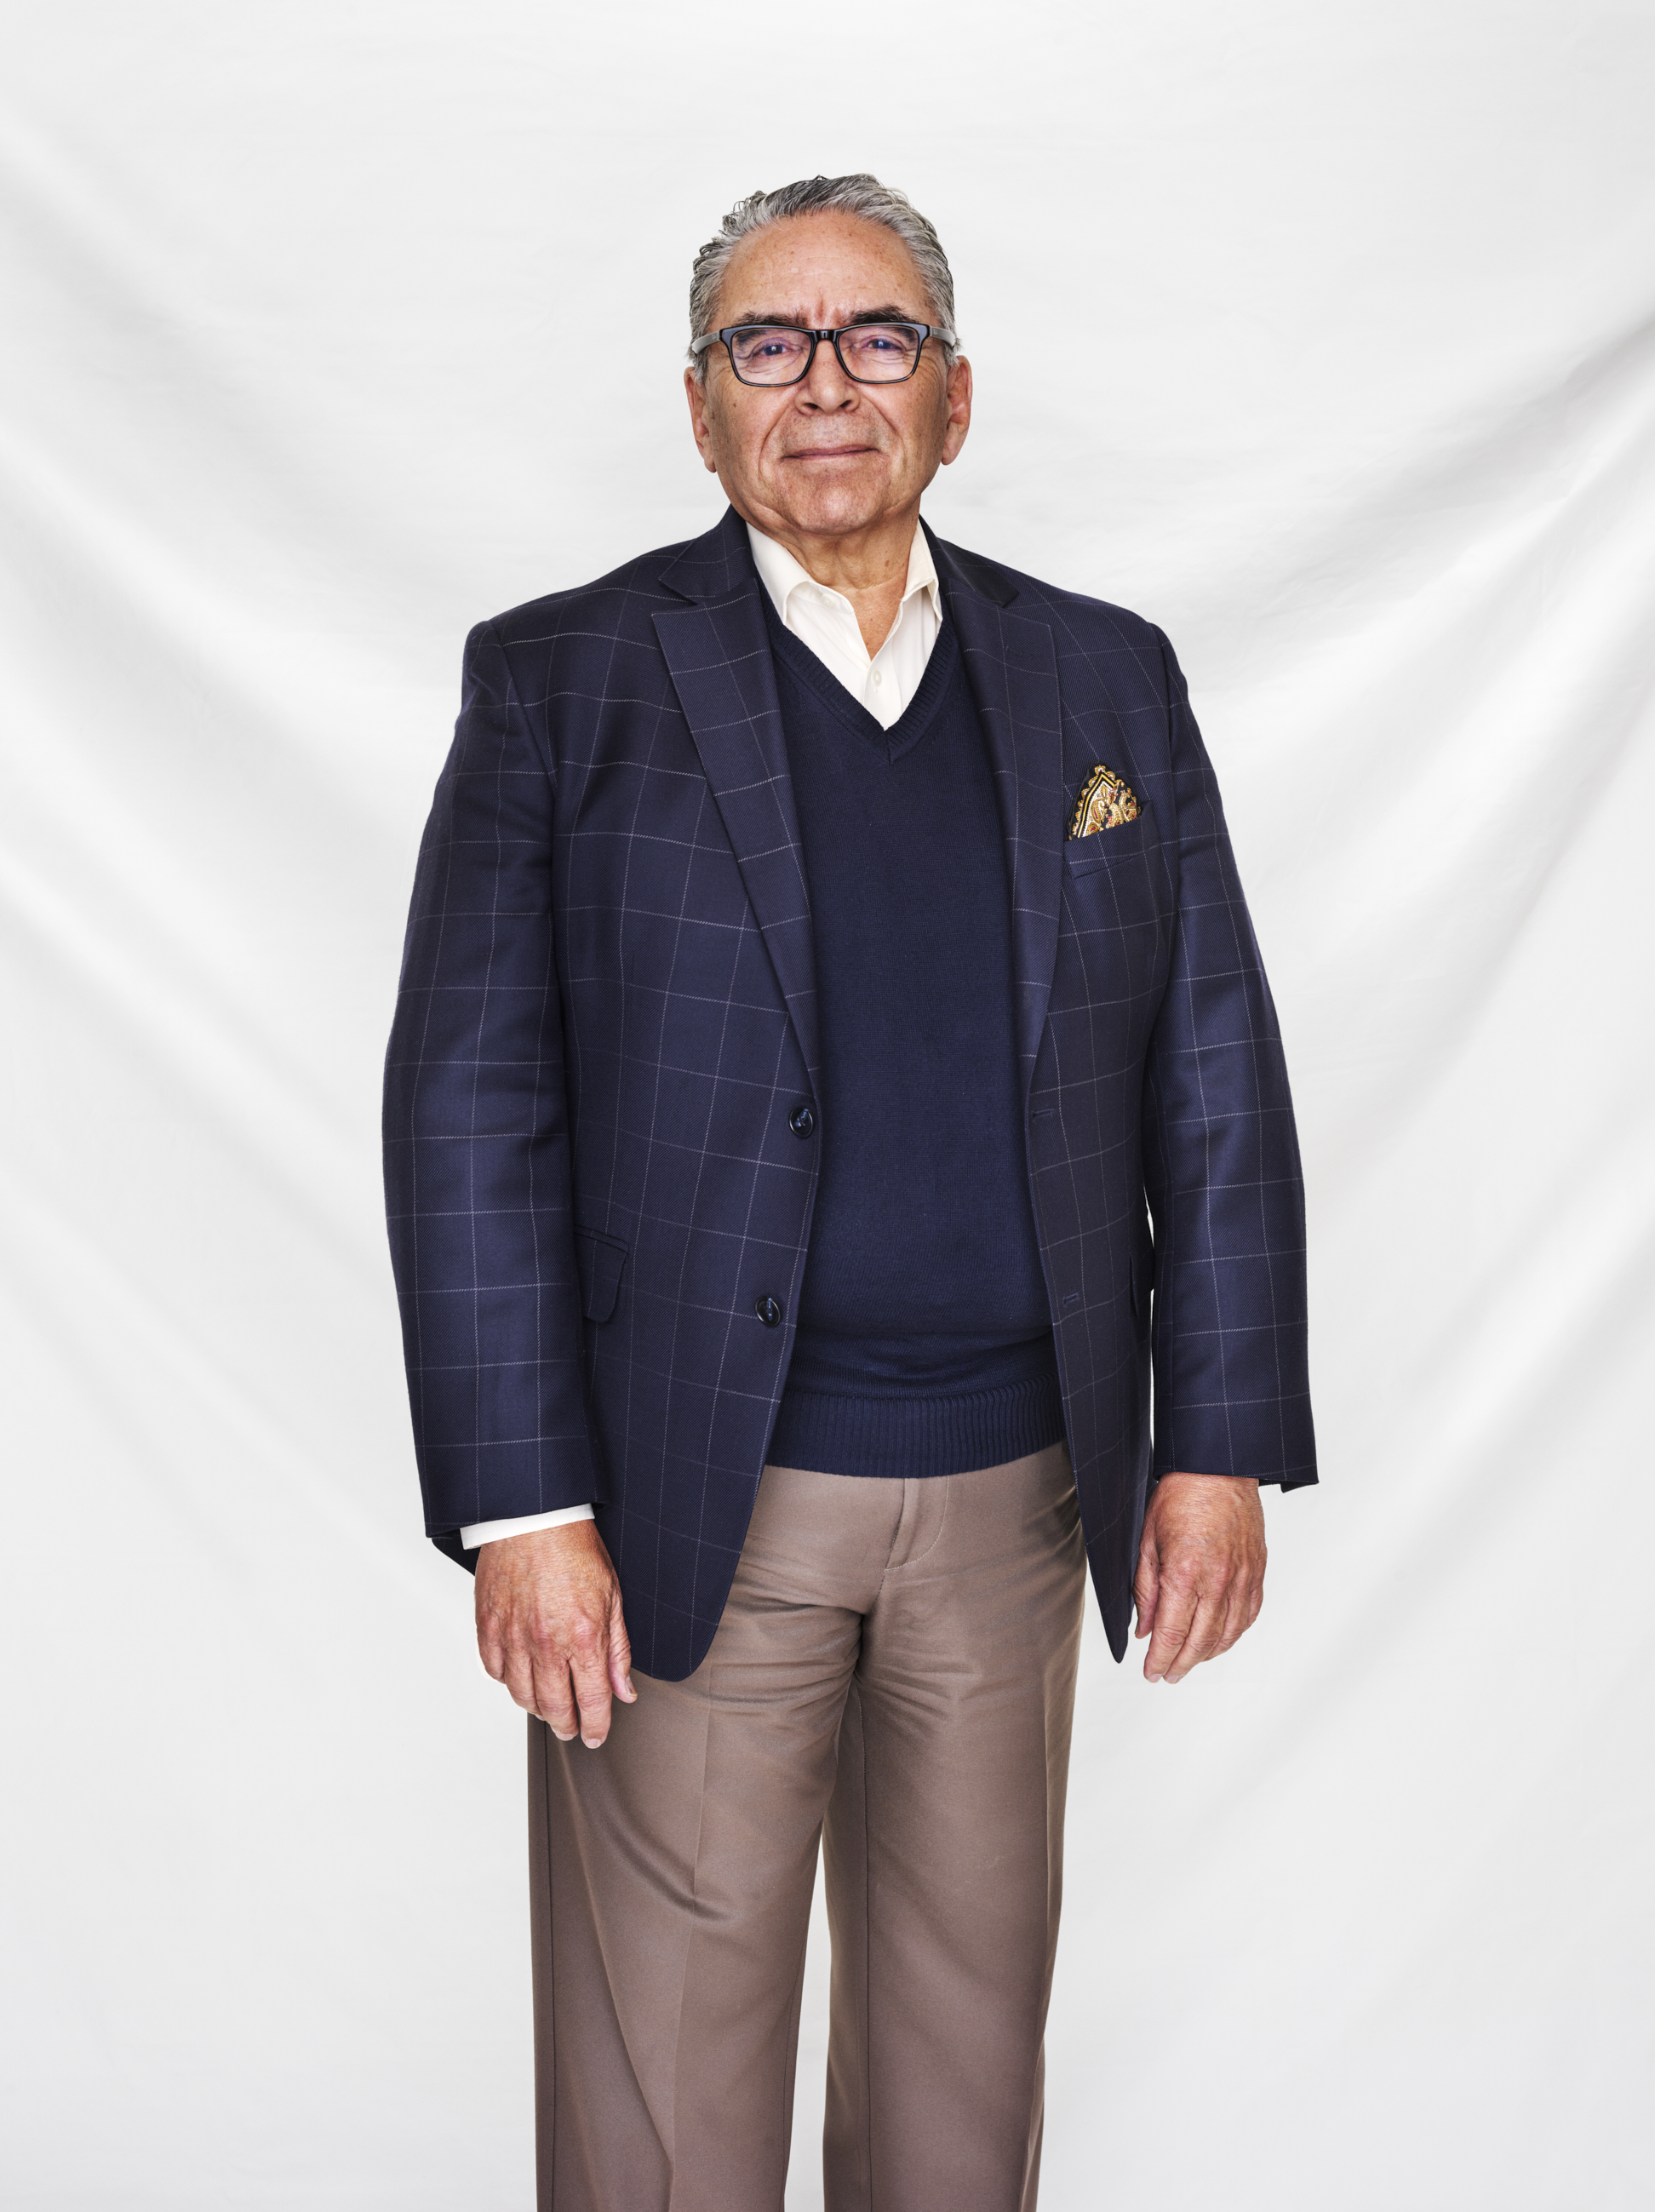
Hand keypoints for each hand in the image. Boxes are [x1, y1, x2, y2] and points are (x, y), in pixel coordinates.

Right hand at [474, 1521, 635, 1745]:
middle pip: (554, 1707)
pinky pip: (495, 1671)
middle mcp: (546, 1643)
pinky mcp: (488, 1626)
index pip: (591, 1701)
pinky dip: (509, 1681)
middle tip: (572, 1729)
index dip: (594, 1726)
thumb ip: (618, 1650)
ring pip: (522, 1695)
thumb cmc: (574, 1548)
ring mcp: (513, 1637)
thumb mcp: (612, 1596)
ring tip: (549, 1706)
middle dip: (566, 1725)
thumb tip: (624, 1690)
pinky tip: (522, 1676)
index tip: (594, 1735)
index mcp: (583, 1636)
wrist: (534, 1517)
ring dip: (538, 1708)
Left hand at [1133, 1473, 1264, 1683]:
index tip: (1151, 1672)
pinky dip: (1233, 1635)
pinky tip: (1219, 1640)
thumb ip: (1145, 1589)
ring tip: (1189, 1662)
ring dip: (1207, 1655)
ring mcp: (1242, 1578)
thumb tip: (1144, 1629)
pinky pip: (1248, 1616)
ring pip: (1227, 1634)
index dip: (1159, 1659)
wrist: (1218, 1469)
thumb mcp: (1147, 1540)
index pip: (1171, 1633)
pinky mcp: (1258, 1572)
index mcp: (1185, 1573)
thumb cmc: (1180, 1496)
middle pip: (1200, 1642)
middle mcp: (1218, 1581)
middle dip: (1180, 1665)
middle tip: (1167, 1675)